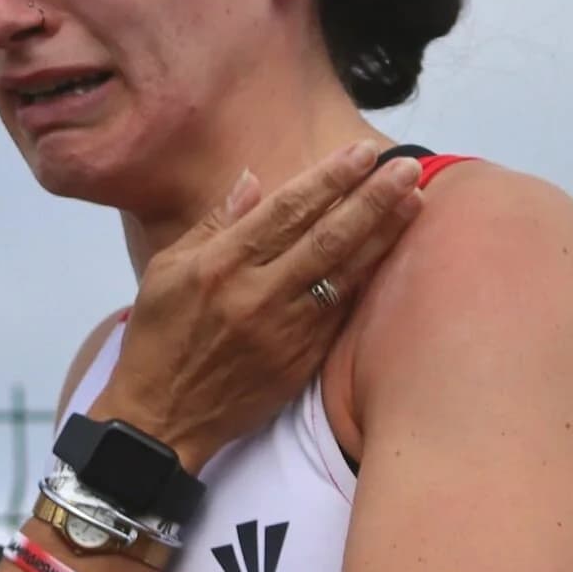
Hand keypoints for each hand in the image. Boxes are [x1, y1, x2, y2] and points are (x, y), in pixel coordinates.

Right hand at [100, 143, 425, 469]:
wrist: (162, 417)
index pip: (286, 210)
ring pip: (343, 273)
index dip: (329, 178)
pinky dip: (366, 279)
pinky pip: (340, 312)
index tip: (362, 154)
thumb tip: (253, 179)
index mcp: (219, 265)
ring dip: (382, 234)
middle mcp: (255, 294)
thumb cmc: (158, 339)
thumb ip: (215, 223)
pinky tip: (390, 253)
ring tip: (414, 201)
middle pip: (326, 236)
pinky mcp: (299, 360)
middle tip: (406, 167)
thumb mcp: (166, 270)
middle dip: (371, 198)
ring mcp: (282, 330)